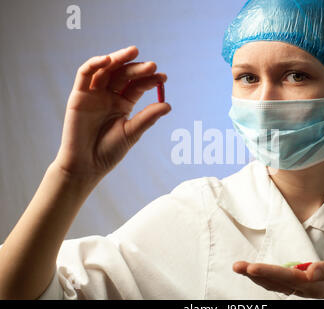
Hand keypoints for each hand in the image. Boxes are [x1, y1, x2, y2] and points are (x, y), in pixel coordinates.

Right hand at [54, 46, 170, 180]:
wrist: (86, 165)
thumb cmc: (109, 151)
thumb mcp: (132, 133)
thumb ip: (147, 118)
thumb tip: (168, 105)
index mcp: (123, 104)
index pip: (138, 86)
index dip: (150, 80)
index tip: (163, 78)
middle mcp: (109, 96)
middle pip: (124, 75)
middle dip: (138, 68)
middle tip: (153, 66)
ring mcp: (93, 94)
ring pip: (106, 70)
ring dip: (118, 59)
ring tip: (134, 52)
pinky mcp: (78, 95)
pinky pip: (84, 74)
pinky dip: (94, 64)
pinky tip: (108, 60)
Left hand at [233, 254, 323, 299]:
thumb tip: (310, 271)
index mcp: (316, 284)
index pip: (290, 278)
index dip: (271, 273)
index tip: (253, 268)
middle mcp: (304, 289)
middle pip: (277, 282)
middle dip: (257, 274)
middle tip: (238, 266)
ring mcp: (299, 289)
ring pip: (274, 284)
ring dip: (256, 276)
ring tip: (238, 267)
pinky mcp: (297, 287)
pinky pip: (277, 284)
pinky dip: (263, 278)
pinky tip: (250, 273)